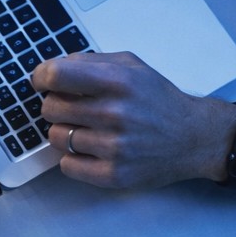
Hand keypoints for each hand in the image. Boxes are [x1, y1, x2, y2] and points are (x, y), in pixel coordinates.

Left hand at [31, 52, 235, 188]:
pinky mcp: (114, 174)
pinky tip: (89, 149)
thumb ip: (91, 62)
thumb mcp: (132, 66)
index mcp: (117, 81)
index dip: (41, 77)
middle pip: (50, 108)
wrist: (194, 137)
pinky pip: (67, 166)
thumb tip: (51, 68)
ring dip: (65, 132)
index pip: (56, 75)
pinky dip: (72, 158)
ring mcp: (114, 147)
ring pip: (55, 137)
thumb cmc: (159, 100)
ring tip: (87, 129)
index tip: (43, 81)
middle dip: (56, 105)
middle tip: (73, 107)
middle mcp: (115, 113)